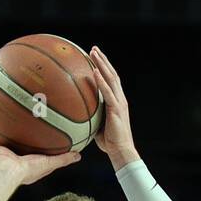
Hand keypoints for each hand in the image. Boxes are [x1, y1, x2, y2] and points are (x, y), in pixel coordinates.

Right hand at [0, 129, 80, 185]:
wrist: (10, 171)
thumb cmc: (29, 170)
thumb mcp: (49, 163)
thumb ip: (63, 159)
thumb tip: (79, 155)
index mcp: (28, 164)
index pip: (34, 154)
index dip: (38, 147)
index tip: (42, 138)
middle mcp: (15, 159)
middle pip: (18, 146)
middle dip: (20, 138)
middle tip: (24, 126)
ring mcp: (4, 155)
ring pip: (3, 142)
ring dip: (3, 134)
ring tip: (4, 120)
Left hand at [89, 46, 136, 163]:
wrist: (121, 151)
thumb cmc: (110, 143)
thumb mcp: (98, 126)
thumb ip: (92, 117)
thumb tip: (78, 115)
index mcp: (117, 102)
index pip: (111, 80)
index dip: (104, 68)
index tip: (95, 58)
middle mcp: (120, 99)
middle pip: (111, 74)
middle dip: (102, 60)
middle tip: (93, 49)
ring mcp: (119, 103)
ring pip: (111, 78)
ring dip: (102, 64)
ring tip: (93, 53)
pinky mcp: (116, 109)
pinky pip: (108, 92)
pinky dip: (101, 81)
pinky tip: (95, 72)